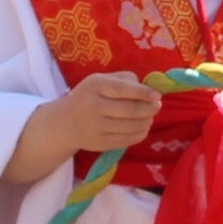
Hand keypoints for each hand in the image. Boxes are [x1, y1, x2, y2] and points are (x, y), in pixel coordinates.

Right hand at [10, 70, 163, 185]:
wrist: (65, 124)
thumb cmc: (88, 97)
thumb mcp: (100, 81)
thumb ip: (124, 80)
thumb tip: (148, 89)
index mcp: (95, 86)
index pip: (123, 89)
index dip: (144, 93)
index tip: (158, 96)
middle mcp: (94, 106)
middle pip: (130, 110)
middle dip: (149, 109)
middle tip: (157, 106)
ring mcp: (97, 127)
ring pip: (131, 126)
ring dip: (146, 121)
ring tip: (150, 117)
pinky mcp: (100, 144)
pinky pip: (127, 140)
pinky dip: (140, 134)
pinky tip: (143, 128)